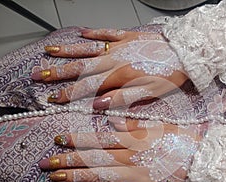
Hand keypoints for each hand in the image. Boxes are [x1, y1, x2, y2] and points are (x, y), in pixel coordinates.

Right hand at [31, 28, 187, 109]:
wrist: (186, 52)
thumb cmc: (171, 74)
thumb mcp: (150, 93)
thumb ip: (123, 99)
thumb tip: (99, 104)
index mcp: (120, 76)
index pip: (88, 87)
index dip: (69, 94)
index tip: (53, 99)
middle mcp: (115, 59)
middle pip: (82, 67)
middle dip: (59, 73)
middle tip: (40, 75)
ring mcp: (120, 46)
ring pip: (89, 49)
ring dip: (69, 51)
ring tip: (50, 51)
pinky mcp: (128, 37)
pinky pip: (108, 34)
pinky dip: (94, 34)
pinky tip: (83, 34)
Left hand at [38, 118, 206, 181]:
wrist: (203, 164)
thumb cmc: (182, 141)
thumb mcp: (160, 126)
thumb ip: (134, 123)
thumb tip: (112, 117)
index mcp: (135, 139)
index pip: (99, 139)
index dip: (77, 139)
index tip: (58, 139)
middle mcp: (131, 158)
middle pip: (94, 159)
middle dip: (68, 161)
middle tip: (46, 162)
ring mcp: (136, 177)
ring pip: (100, 176)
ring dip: (77, 177)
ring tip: (56, 178)